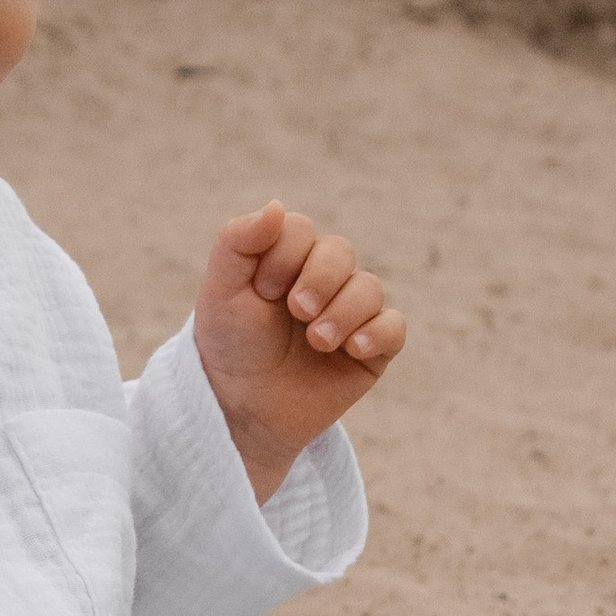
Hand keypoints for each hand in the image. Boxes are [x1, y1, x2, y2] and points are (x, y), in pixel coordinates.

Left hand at [192, 202, 405, 503]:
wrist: (241, 410)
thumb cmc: (230, 348)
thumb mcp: (220, 292)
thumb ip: (238, 242)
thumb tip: (277, 205)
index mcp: (285, 260)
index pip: (301, 230)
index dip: (283, 257)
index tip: (261, 292)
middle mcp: (322, 280)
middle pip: (340, 251)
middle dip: (318, 278)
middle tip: (296, 311)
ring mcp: (349, 314)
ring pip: (369, 288)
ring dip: (343, 311)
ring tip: (317, 341)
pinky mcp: (371, 350)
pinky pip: (394, 327)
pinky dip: (378, 333)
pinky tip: (352, 349)